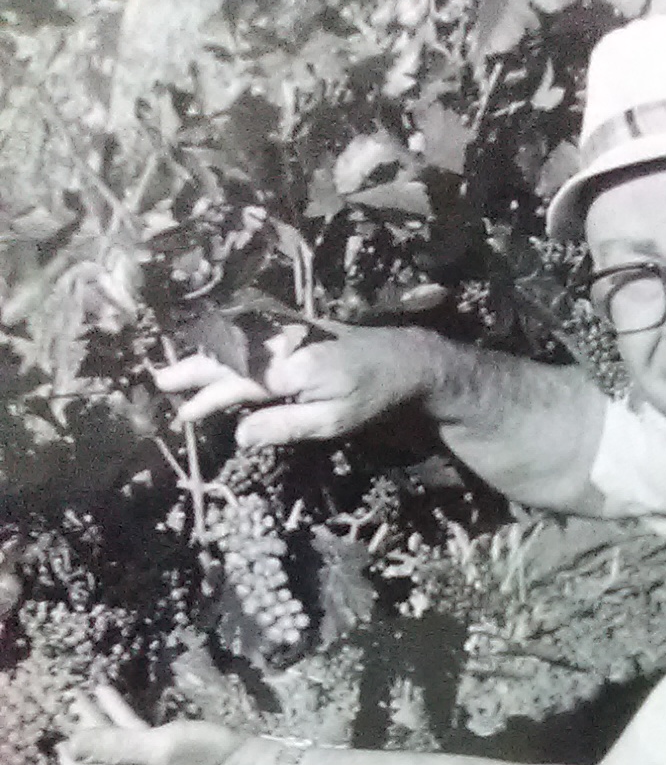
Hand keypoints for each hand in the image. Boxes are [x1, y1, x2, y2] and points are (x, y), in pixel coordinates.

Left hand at [39, 686, 245, 764]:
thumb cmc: (207, 759)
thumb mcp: (158, 748)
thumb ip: (113, 746)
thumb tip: (67, 747)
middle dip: (68, 749)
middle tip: (54, 721)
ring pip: (108, 750)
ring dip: (89, 726)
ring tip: (75, 698)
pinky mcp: (166, 752)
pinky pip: (131, 735)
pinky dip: (115, 716)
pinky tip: (107, 694)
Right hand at [154, 322, 428, 446]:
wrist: (405, 360)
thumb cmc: (372, 396)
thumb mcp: (332, 421)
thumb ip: (285, 426)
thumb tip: (239, 436)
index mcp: (289, 366)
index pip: (236, 383)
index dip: (206, 399)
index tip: (181, 414)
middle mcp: (284, 341)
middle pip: (228, 355)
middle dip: (193, 369)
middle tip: (161, 381)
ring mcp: (290, 330)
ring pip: (236, 342)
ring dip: (207, 355)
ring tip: (180, 369)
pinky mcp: (298, 328)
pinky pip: (252, 335)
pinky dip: (229, 346)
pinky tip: (218, 356)